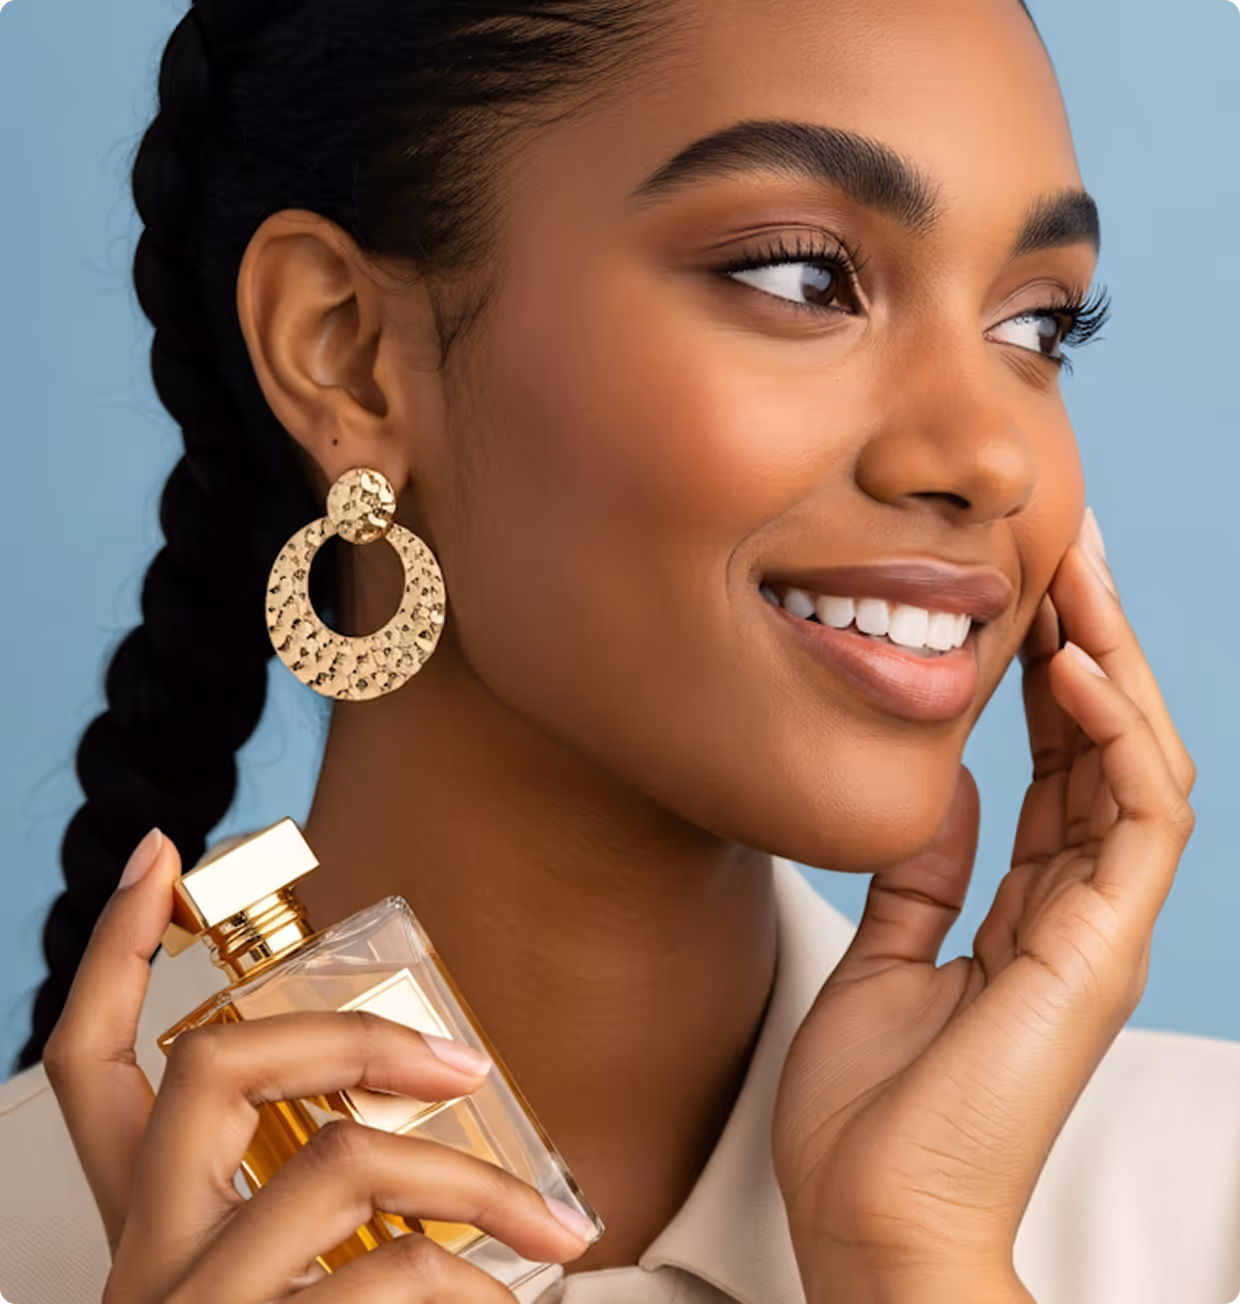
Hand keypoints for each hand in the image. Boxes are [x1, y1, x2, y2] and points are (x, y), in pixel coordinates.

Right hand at [43, 832, 594, 1301]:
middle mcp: (145, 1264)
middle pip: (210, 1073)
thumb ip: (315, 1219)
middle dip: (345, 1034)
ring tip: (556, 1226)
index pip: (84, 1064)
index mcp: (142, 1231)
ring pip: (328, 1168)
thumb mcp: (267, 1287)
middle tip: (462, 1058)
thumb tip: (440, 1124)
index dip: (115, 953)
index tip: (166, 855)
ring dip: (464, 1182)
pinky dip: (467, 1285)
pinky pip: (381, 1286)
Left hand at [772, 521, 1195, 1303]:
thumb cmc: (869, 1113)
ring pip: (1136, 764)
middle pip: (1101, 748)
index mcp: (1028, 911)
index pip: (1052, 766)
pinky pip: (1134, 820)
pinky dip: (1112, 736)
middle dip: (1089, 642)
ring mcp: (1098, 931)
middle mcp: (1077, 911)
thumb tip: (939, 793)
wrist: (870, 1222)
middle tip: (1064, 546)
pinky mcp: (1099, 952)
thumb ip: (925, 876)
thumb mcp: (887, 960)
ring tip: (1080, 574)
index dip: (1041, 676)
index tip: (1016, 593)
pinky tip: (1075, 666)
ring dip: (1113, 663)